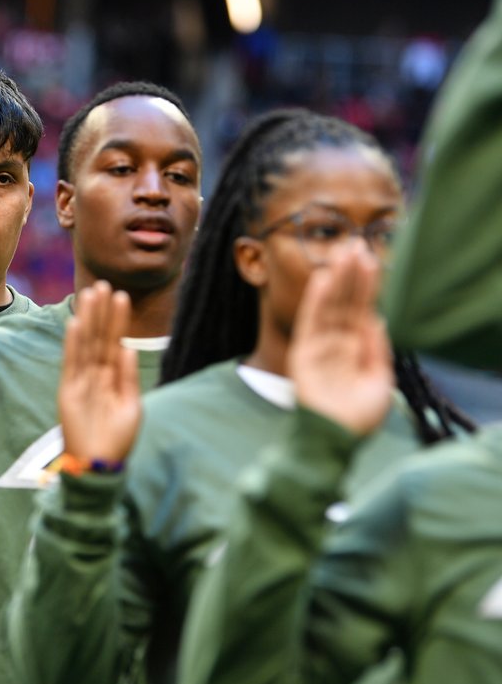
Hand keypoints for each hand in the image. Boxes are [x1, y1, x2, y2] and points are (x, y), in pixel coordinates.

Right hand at [59, 282, 141, 462]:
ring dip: (87, 320)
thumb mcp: (131, 407)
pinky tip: (76, 324)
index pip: (114, 342)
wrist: (99, 465)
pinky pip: (71, 363)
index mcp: (113, 378)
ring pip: (85, 344)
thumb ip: (128, 377)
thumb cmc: (117, 439)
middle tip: (103, 284)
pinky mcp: (68, 391)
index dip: (117, 320)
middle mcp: (95, 375)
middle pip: (98, 337)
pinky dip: (73, 344)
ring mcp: (81, 381)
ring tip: (90, 294)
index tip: (120, 295)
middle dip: (100, 312)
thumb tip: (127, 347)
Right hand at [290, 241, 393, 435]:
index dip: (365, 286)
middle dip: (351, 275)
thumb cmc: (358, 417)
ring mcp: (319, 347)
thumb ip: (376, 349)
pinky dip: (316, 300)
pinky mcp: (303, 353)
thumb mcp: (379, 381)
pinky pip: (311, 321)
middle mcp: (337, 343)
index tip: (370, 259)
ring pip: (329, 306)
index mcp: (355, 349)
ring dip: (336, 280)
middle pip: (345, 302)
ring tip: (343, 253)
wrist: (333, 439)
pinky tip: (323, 279)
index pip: (360, 310)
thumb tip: (377, 318)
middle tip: (355, 244)